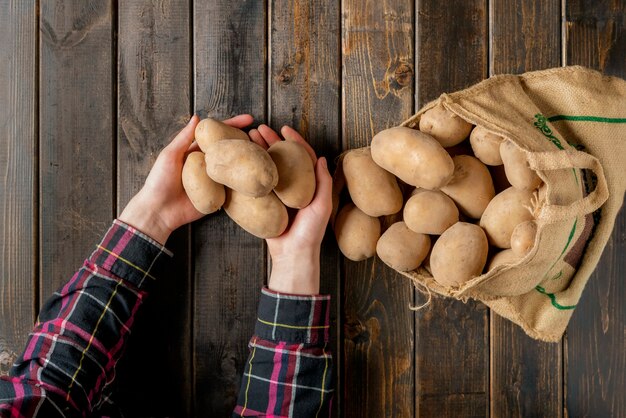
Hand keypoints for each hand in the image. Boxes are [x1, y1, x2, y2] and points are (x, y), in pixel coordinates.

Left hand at [119, 114, 253, 244]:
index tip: (248, 119)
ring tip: (263, 155)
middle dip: (246, 142)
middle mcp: (207, 165)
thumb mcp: (170, 155)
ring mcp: (214, 181)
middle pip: (230, 150)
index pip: (217, 135)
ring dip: (247, 162)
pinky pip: (232, 188)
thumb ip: (184, 138)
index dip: (233, 126)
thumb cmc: (159, 181)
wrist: (159, 210)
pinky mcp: (218, 196)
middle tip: (260, 136)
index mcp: (196, 152)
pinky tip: (256, 177)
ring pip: (234, 169)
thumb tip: (197, 117)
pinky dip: (243, 183)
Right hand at [249, 125, 332, 294]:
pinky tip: (240, 161)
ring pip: (267, 167)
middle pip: (281, 158)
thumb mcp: (322, 206)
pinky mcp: (264, 203)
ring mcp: (277, 194)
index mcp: (308, 185)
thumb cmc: (310, 233)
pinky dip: (249, 171)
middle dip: (270, 141)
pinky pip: (257, 184)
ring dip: (258, 152)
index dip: (294, 141)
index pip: (302, 156)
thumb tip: (321, 158)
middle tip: (258, 129)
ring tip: (246, 139)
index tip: (284, 129)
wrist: (292, 256)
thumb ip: (323, 182)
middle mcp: (293, 187)